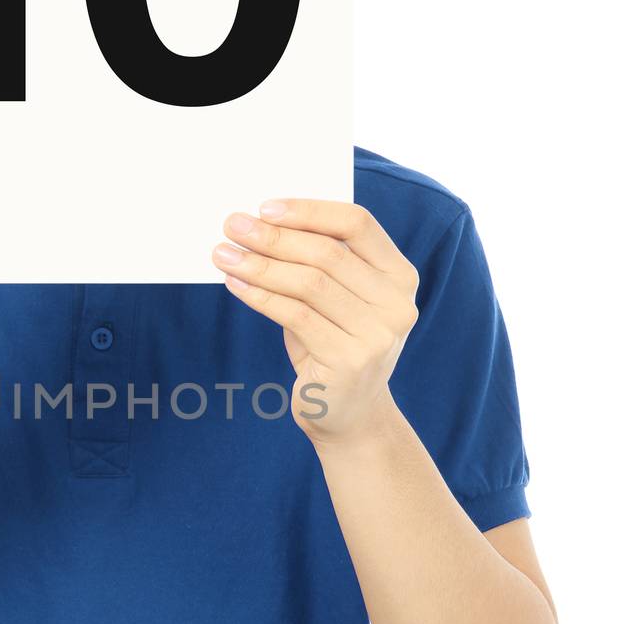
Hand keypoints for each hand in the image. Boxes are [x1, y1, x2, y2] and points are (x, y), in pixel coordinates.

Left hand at [212, 198, 419, 447]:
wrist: (349, 416)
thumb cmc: (334, 346)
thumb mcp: (336, 301)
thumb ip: (317, 265)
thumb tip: (259, 225)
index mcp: (400, 276)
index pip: (357, 224)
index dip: (310, 210)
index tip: (265, 207)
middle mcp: (397, 303)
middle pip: (328, 253)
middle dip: (274, 236)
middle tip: (232, 225)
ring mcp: (377, 334)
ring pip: (309, 283)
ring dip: (260, 265)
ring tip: (224, 254)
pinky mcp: (349, 361)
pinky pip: (295, 316)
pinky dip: (260, 296)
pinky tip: (236, 284)